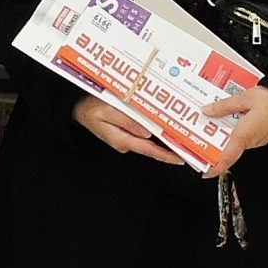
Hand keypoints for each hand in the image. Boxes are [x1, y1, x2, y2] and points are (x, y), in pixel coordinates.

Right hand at [74, 96, 189, 165]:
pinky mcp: (126, 133)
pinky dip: (155, 132)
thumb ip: (126, 122)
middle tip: (189, 147)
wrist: (78, 109)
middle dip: (170, 149)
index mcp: (122, 139)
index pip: (149, 150)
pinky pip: (144, 134)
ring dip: (165, 140)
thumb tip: (146, 132)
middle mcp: (126, 142)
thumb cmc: (90, 109)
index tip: (181, 158)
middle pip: (153, 148)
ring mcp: (126, 138)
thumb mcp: (106, 112)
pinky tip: (165, 128)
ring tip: (182, 138)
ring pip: (150, 141)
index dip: (166, 155)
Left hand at [204, 85, 267, 174]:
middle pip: (227, 149)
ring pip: (235, 143)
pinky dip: (233, 132)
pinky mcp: (261, 135)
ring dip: (222, 136)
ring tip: (211, 123)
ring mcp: (257, 140)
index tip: (205, 171)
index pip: (227, 158)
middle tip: (199, 137)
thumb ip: (224, 105)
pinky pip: (243, 137)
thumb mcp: (244, 98)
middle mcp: (251, 141)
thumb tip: (208, 110)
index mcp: (244, 135)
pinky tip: (228, 120)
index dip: (215, 168)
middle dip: (212, 145)